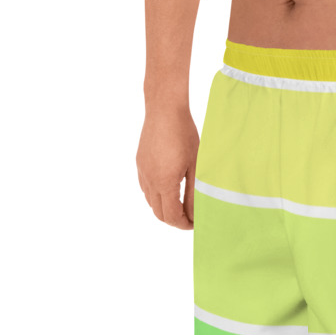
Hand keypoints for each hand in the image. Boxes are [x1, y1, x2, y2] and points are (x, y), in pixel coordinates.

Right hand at [136, 108, 198, 229]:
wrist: (164, 109)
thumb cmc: (184, 135)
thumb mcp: (196, 167)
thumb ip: (194, 194)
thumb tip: (194, 215)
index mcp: (164, 183)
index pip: (172, 217)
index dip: (184, 225)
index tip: (196, 223)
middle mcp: (150, 180)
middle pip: (159, 214)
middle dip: (175, 220)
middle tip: (190, 218)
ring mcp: (142, 172)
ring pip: (151, 203)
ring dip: (165, 209)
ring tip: (181, 205)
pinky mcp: (140, 164)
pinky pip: (146, 190)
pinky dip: (157, 197)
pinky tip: (169, 190)